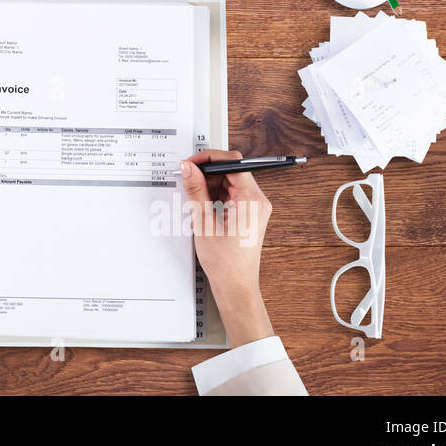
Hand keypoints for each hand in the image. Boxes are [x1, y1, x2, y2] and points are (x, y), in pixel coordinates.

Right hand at [179, 149, 274, 347]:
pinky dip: (215, 195)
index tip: (191, 163)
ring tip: (194, 199)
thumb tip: (188, 168)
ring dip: (210, 184)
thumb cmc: (226, 264)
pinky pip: (231, 194)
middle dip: (207, 172)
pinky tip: (202, 207)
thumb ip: (196, 191)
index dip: (209, 158)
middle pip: (231, 170)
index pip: (233, 162)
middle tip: (187, 180)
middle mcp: (258, 201)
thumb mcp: (204, 223)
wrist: (236, 288)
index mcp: (252, 200)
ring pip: (230, 181)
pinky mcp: (249, 214)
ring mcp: (255, 208)